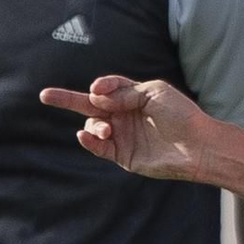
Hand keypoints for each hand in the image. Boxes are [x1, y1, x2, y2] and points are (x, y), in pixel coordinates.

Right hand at [39, 76, 212, 181]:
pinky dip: (89, 141)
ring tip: (106, 128)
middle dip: (66, 99)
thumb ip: (123, 92)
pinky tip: (86, 136)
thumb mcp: (153, 92)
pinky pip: (99, 148)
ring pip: (93, 126)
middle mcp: (125, 116)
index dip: (100, 87)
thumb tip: (95, 97)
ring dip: (94, 125)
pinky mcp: (123, 156)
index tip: (97, 90)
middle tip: (45, 95)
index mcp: (133, 97)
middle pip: (89, 105)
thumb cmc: (181, 115)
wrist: (198, 146)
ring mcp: (123, 136)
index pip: (106, 88)